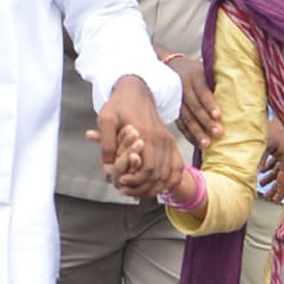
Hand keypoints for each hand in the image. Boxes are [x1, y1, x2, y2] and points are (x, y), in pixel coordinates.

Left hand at [94, 75, 184, 198]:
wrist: (137, 90)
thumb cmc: (118, 105)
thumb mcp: (105, 119)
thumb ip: (106, 142)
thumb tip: (108, 164)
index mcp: (146, 134)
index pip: (147, 168)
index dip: (135, 181)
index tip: (121, 183)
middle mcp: (161, 139)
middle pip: (159, 174)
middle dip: (143, 188)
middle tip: (126, 191)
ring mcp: (168, 141)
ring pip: (168, 174)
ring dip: (154, 188)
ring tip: (137, 193)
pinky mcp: (171, 142)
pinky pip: (177, 167)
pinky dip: (169, 181)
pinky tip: (157, 188)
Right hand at [167, 57, 222, 148]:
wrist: (175, 66)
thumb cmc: (200, 71)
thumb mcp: (208, 69)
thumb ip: (220, 79)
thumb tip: (247, 91)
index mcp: (195, 76)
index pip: (202, 91)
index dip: (210, 103)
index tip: (219, 115)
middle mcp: (183, 87)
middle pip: (194, 107)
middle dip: (206, 121)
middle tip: (218, 133)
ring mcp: (176, 99)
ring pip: (186, 118)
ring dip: (196, 132)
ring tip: (207, 144)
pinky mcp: (173, 109)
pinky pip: (180, 124)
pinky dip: (188, 134)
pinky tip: (197, 143)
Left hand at [258, 116, 283, 202]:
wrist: (282, 114)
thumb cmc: (275, 127)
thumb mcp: (267, 143)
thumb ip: (263, 157)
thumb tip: (258, 171)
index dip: (279, 190)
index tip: (275, 199)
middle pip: (282, 177)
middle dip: (275, 188)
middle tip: (269, 198)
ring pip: (279, 170)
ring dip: (271, 178)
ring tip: (263, 185)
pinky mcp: (281, 149)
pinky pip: (277, 162)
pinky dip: (270, 168)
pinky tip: (263, 172)